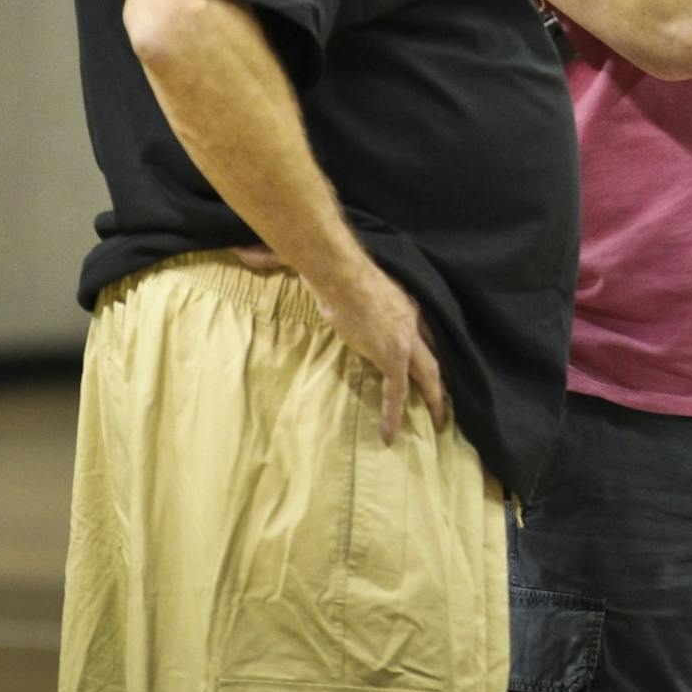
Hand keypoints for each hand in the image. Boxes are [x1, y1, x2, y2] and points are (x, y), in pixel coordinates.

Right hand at [234, 245, 446, 443]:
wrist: (340, 273)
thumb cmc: (332, 267)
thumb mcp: (324, 270)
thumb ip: (286, 264)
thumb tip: (248, 255)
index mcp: (401, 303)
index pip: (418, 329)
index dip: (422, 346)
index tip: (423, 359)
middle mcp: (411, 321)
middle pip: (432, 354)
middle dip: (438, 377)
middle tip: (443, 399)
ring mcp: (405, 339)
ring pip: (428, 375)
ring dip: (433, 399)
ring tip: (437, 422)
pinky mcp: (393, 357)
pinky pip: (398, 392)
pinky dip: (396, 414)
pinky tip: (390, 436)